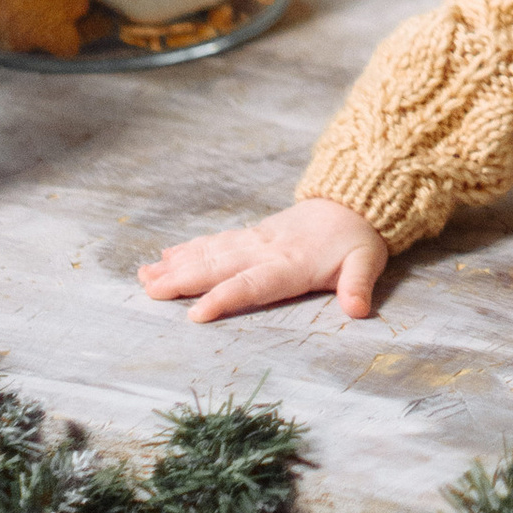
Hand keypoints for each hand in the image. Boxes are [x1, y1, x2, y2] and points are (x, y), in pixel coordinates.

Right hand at [137, 195, 386, 323]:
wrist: (354, 199)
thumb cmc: (359, 239)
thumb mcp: (367, 261)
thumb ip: (358, 285)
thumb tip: (359, 309)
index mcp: (291, 263)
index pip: (253, 283)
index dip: (225, 298)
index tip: (195, 313)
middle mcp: (266, 250)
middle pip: (220, 265)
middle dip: (184, 279)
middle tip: (150, 290)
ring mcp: (256, 240)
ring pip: (211, 252)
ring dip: (178, 264)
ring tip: (145, 276)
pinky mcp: (253, 235)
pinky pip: (216, 242)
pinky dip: (189, 249)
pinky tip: (166, 256)